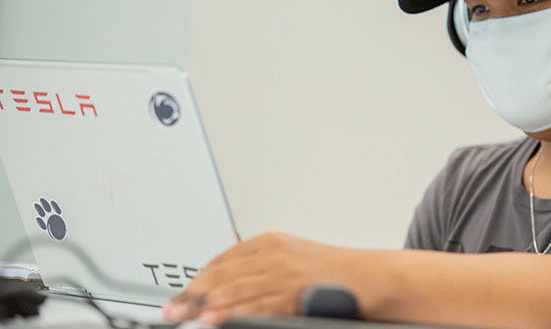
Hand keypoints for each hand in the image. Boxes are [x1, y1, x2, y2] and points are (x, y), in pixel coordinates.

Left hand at [161, 232, 350, 324]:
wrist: (367, 278)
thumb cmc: (331, 272)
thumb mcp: (291, 258)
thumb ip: (260, 267)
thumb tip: (226, 286)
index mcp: (270, 242)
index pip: (223, 259)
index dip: (198, 278)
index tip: (182, 294)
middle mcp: (274, 253)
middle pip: (223, 273)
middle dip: (194, 293)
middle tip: (173, 309)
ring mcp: (283, 273)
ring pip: (235, 289)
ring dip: (206, 303)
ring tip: (186, 315)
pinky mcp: (293, 293)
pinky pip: (256, 304)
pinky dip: (232, 312)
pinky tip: (215, 318)